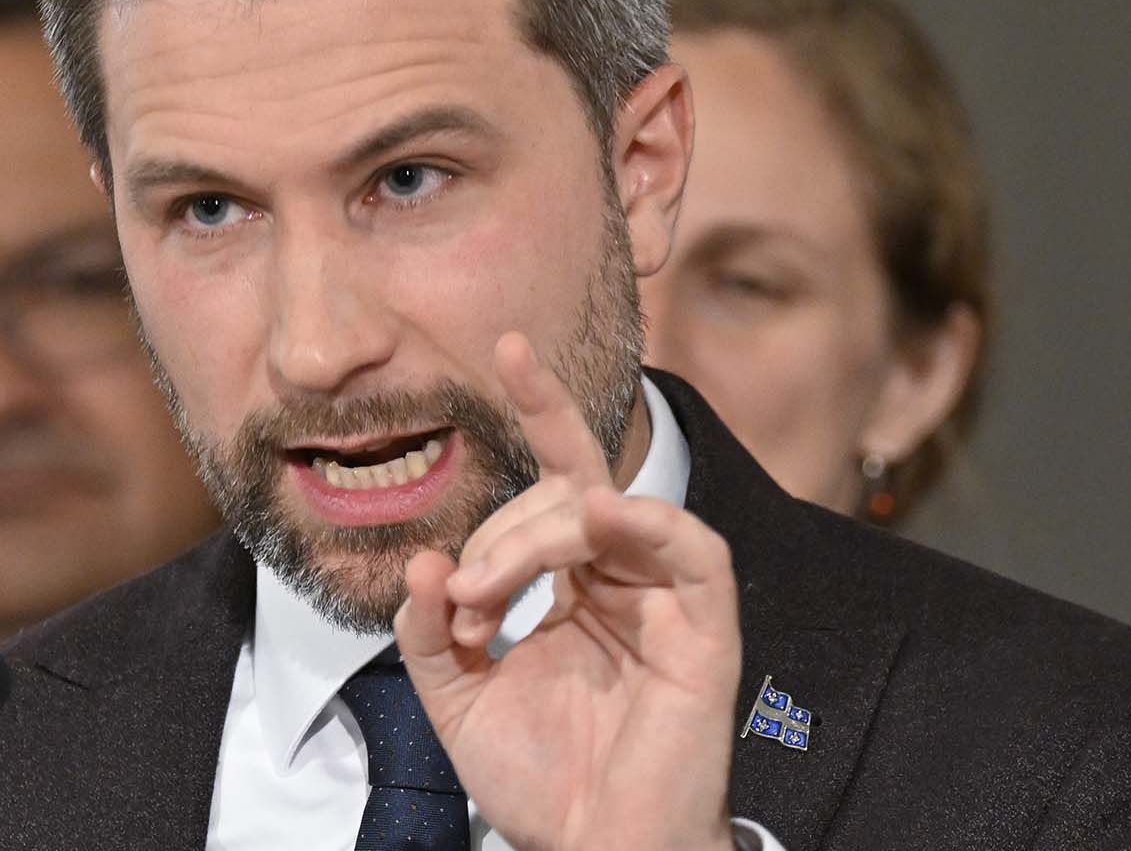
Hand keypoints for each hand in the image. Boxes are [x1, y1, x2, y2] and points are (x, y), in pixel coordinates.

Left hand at [393, 332, 741, 850]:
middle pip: (570, 490)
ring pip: (614, 513)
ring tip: (494, 589)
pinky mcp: (707, 632)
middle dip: (504, 524)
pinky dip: (648, 521)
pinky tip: (600, 516)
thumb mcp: (456, 696)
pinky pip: (696, 550)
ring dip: (543, 534)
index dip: (541, 409)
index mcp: (571, 586)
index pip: (556, 480)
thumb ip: (430, 626)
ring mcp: (667, 602)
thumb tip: (423, 560)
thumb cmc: (540, 782)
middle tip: (462, 596)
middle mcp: (621, 581)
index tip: (507, 348)